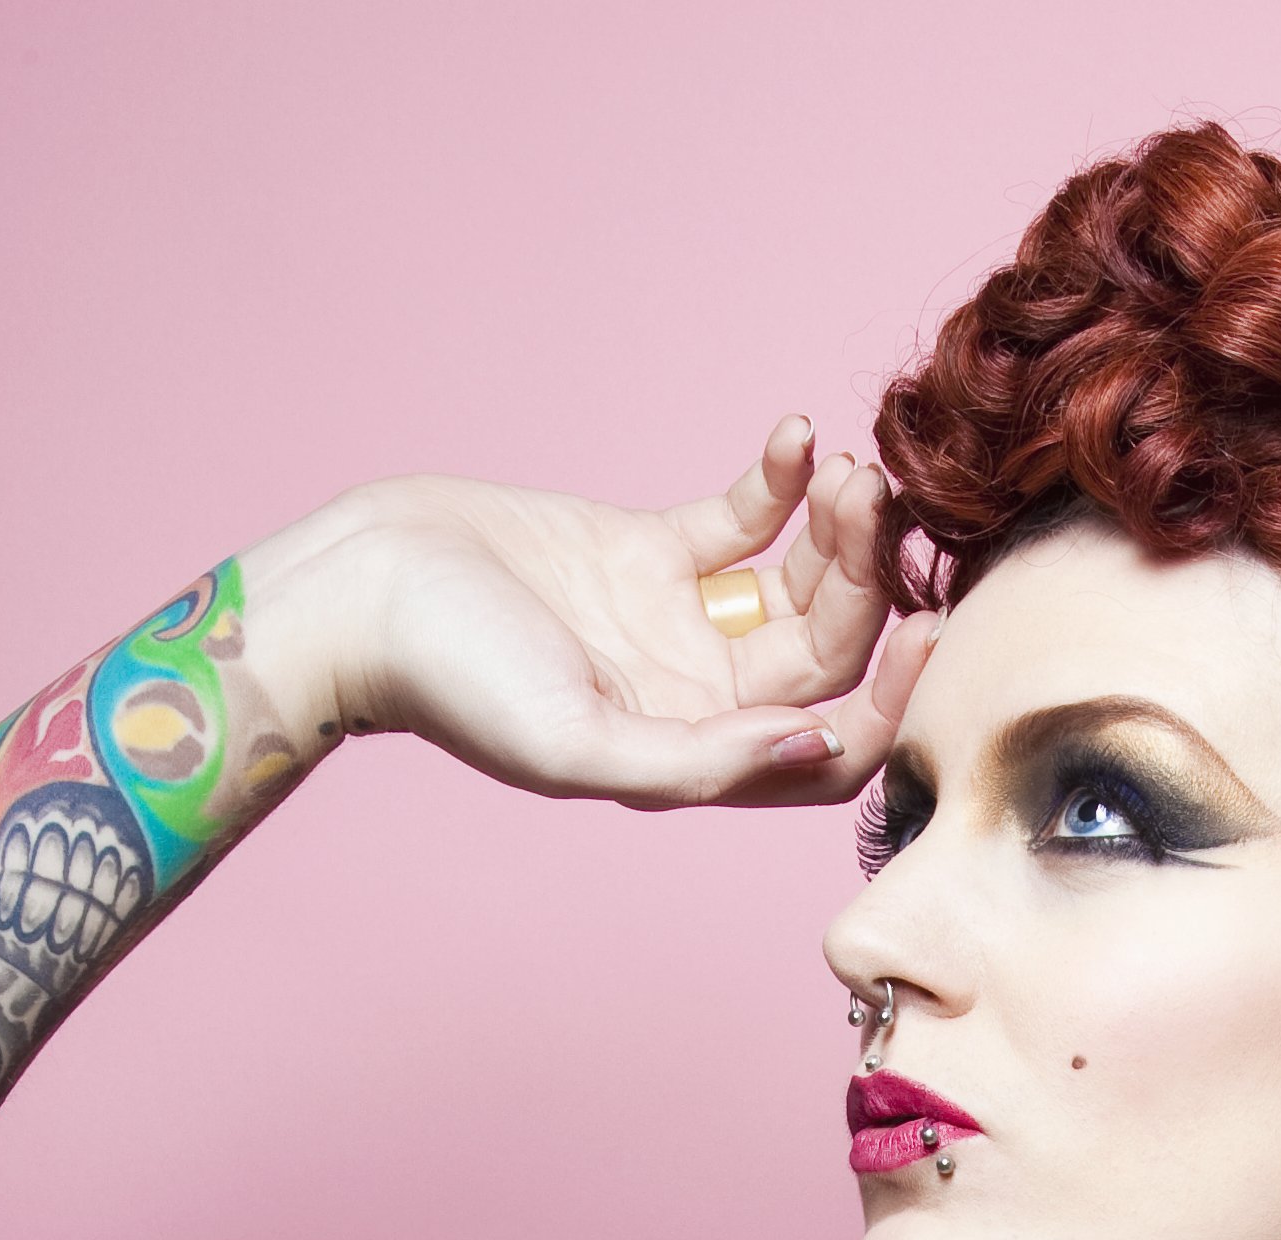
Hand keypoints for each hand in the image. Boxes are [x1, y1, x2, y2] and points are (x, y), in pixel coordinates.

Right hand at [274, 418, 938, 809]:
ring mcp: (680, 621)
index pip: (831, 748)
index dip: (889, 700)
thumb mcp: (575, 743)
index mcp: (695, 761)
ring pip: (801, 579)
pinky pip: (745, 518)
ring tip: (844, 470)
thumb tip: (814, 746)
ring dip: (838, 528)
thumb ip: (697, 763)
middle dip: (866, 583)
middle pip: (829, 651)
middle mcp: (702, 699)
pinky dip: (779, 479)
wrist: (363, 589)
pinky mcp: (651, 548)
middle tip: (873, 507)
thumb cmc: (450, 683)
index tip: (917, 624)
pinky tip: (794, 436)